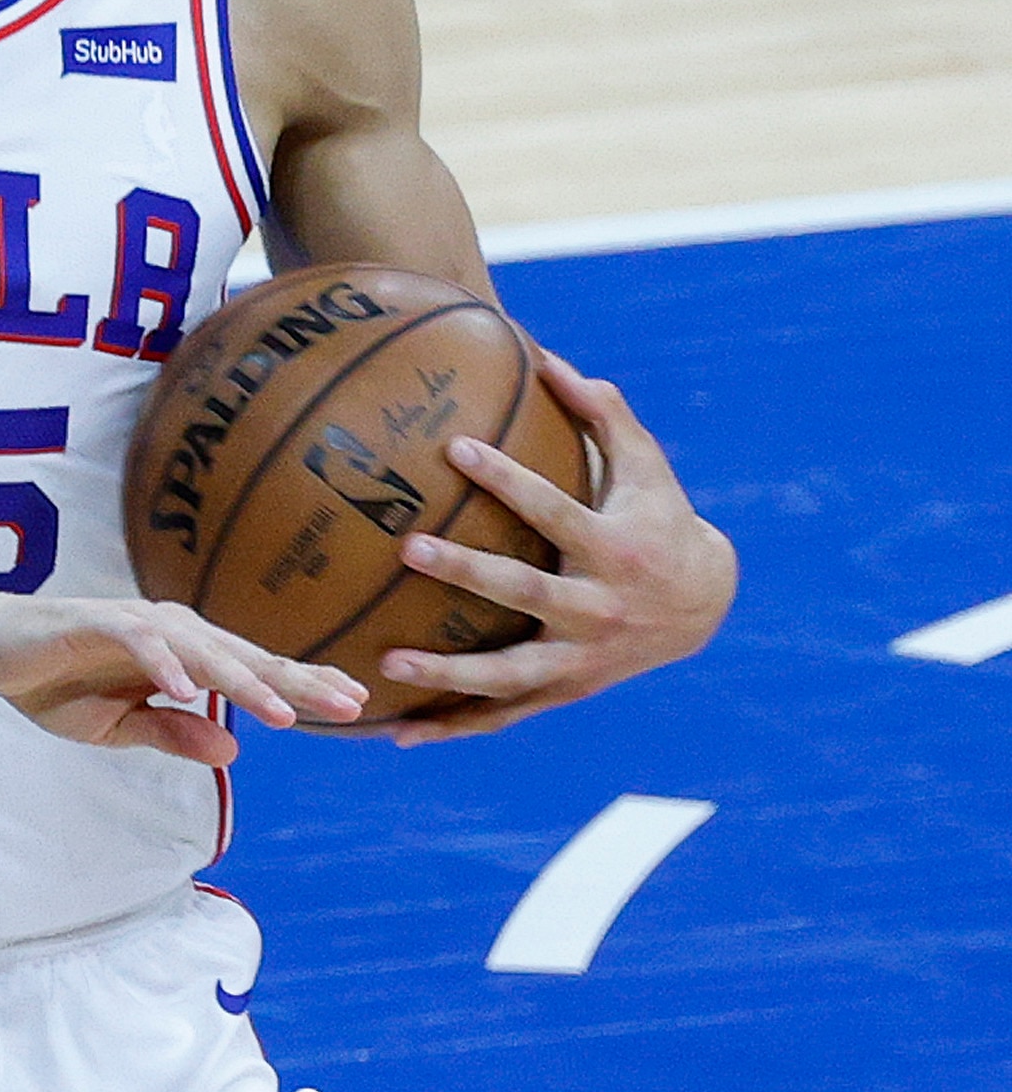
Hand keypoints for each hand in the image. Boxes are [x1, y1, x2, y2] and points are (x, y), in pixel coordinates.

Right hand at [0, 586, 368, 765]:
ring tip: (281, 713)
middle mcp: (168, 630)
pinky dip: (164, 665)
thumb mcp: (117, 727)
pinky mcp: (94, 621)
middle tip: (347, 703)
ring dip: (242, 681)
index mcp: (180, 654)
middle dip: (297, 682)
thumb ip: (172, 733)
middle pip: (243, 657)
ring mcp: (133, 622)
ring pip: (201, 650)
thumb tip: (234, 747)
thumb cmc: (51, 681)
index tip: (353, 703)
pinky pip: (138, 642)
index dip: (301, 684)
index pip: (251, 670)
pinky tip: (188, 692)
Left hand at [371, 350, 735, 744]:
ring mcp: (580, 658)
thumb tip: (549, 358)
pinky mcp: (565, 691)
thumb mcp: (647, 467)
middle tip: (408, 547)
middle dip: (468, 571)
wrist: (705, 607)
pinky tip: (397, 734)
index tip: (456, 448)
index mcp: (614, 550)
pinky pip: (504, 716)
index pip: (554, 510)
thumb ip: (603, 414)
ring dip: (449, 674)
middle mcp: (597, 609)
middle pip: (525, 592)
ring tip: (387, 662)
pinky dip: (454, 726)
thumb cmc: (660, 519)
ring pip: (509, 674)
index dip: (509, 479)